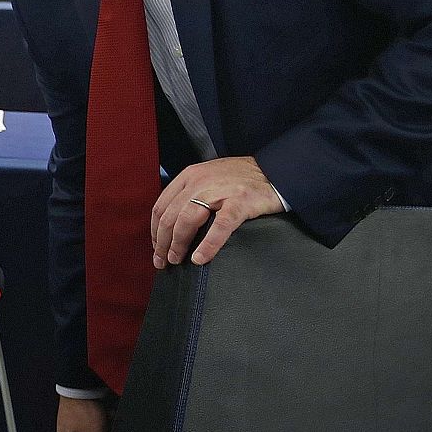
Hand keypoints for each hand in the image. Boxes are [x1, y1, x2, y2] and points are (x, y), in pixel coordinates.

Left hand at [151, 156, 282, 268]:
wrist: (276, 171)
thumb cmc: (242, 179)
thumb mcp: (209, 178)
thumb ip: (191, 193)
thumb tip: (172, 222)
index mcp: (189, 176)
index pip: (161, 206)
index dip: (155, 231)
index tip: (156, 247)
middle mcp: (199, 182)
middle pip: (169, 217)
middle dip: (162, 243)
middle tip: (162, 261)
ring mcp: (219, 191)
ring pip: (186, 221)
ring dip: (178, 245)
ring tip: (176, 261)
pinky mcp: (239, 202)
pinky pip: (219, 227)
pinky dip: (207, 245)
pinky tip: (199, 258)